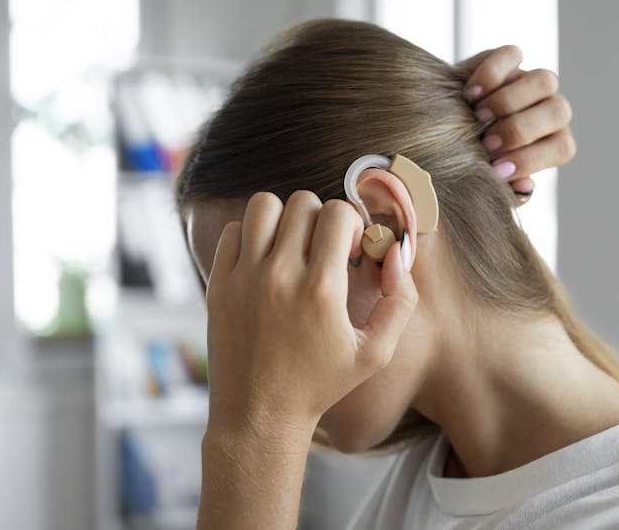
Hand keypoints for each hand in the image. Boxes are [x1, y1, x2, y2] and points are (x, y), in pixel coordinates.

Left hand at [203, 191, 418, 434]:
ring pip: (263, 205)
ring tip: (291, 246)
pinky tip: (264, 261)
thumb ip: (400, 299)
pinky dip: (251, 235)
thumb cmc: (321, 384)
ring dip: (284, 217)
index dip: (351, 224)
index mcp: (322, 290)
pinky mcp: (218, 284)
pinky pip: (233, 230)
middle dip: (320, 218)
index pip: (337, 213)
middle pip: (302, 202)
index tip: (349, 251)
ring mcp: (243, 278)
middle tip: (322, 249)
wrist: (259, 415)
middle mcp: (280, 276)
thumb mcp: (377, 352)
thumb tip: (396, 251)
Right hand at [458, 45, 576, 203]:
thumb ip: (507, 189)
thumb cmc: (472, 161)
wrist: (443, 129)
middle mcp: (549, 109)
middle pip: (559, 111)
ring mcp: (531, 81)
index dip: (532, 160)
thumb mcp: (488, 179)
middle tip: (487, 143)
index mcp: (553, 141)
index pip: (562, 147)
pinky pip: (512, 55)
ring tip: (477, 116)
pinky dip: (490, 74)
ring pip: (544, 81)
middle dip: (521, 129)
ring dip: (509, 101)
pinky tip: (468, 94)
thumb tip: (525, 186)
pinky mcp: (508, 60)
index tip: (497, 170)